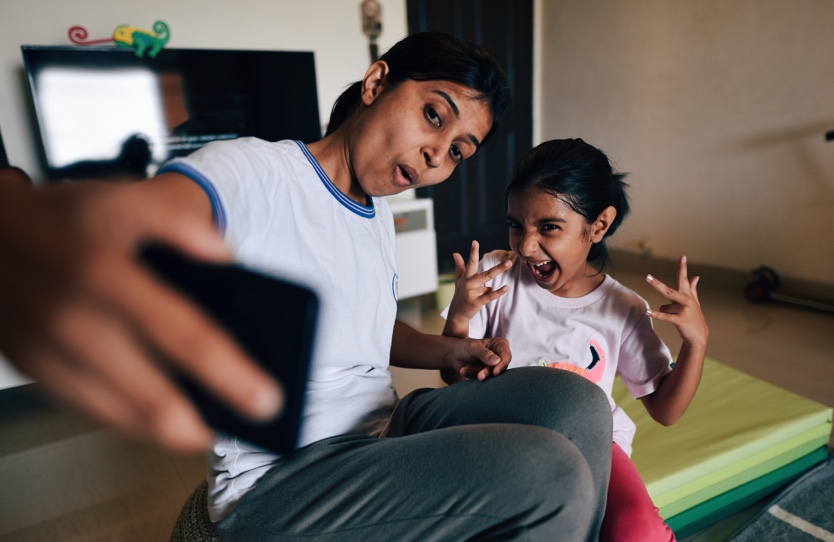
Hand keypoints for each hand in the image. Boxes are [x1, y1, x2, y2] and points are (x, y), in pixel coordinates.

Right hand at [0, 171, 282, 453]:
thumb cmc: (62, 218)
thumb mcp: (123, 199)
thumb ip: (181, 222)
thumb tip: (228, 256)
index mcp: (104, 275)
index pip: (183, 336)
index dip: (231, 374)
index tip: (267, 398)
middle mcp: (73, 323)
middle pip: (154, 398)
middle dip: (207, 422)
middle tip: (246, 421)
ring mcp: (48, 356)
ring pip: (122, 419)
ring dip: (172, 431)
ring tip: (208, 426)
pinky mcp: (34, 373)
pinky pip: (92, 413)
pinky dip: (133, 421)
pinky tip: (161, 417)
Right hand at [444, 241, 511, 335]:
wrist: (457, 314)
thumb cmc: (460, 295)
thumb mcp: (459, 280)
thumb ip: (459, 266)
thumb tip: (455, 253)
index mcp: (466, 277)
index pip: (470, 262)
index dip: (473, 252)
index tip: (475, 242)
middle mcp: (469, 284)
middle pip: (487, 274)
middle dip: (499, 268)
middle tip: (509, 262)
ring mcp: (472, 293)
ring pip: (488, 287)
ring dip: (491, 289)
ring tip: (504, 282)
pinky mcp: (476, 302)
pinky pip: (490, 296)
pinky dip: (498, 292)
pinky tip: (506, 287)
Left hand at [447, 336, 511, 380]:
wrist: (455, 355)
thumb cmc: (466, 347)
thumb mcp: (474, 347)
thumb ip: (485, 354)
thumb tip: (497, 361)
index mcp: (500, 345)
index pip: (506, 356)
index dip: (503, 365)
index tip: (495, 372)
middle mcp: (500, 356)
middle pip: (500, 368)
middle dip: (488, 372)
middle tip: (479, 377)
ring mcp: (494, 367)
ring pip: (491, 375)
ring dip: (478, 374)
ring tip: (464, 370)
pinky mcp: (488, 375)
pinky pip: (483, 379)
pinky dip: (472, 375)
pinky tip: (463, 370)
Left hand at [646, 256, 708, 348]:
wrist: (699, 336)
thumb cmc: (693, 317)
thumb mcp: (694, 302)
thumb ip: (693, 289)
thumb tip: (696, 276)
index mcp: (688, 295)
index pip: (683, 279)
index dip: (683, 268)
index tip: (682, 256)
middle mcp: (686, 301)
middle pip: (668, 290)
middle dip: (657, 284)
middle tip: (647, 277)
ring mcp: (684, 310)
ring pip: (664, 308)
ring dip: (666, 313)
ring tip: (676, 318)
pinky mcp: (680, 320)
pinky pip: (664, 316)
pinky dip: (655, 314)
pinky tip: (647, 311)